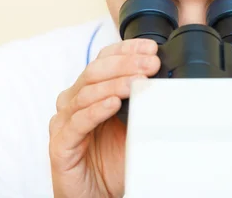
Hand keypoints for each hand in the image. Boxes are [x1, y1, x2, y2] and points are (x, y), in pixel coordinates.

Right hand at [49, 39, 159, 197]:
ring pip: (87, 94)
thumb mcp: (135, 126)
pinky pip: (78, 123)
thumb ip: (144, 103)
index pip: (104, 59)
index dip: (126, 49)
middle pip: (95, 72)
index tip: (150, 47)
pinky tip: (113, 104)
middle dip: (126, 64)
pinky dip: (96, 111)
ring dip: (115, 84)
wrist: (100, 196)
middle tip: (151, 64)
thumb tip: (170, 83)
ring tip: (138, 82)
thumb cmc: (114, 162)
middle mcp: (73, 102)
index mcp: (89, 91)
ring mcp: (65, 122)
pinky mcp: (61, 145)